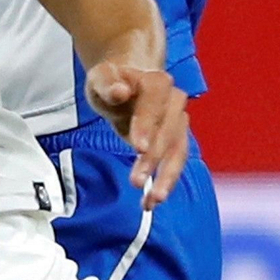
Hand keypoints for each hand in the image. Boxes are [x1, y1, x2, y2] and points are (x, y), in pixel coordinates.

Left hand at [85, 62, 190, 208]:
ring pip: (178, 152)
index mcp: (156, 82)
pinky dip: (164, 183)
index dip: (148, 125)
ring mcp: (178, 122)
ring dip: (166, 177)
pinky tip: (150, 202)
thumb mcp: (101, 78)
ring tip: (152, 200)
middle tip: (136, 181)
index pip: (155, 103)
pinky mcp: (176, 142)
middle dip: (153, 158)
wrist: (127, 85)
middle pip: (168, 132)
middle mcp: (174, 101)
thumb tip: (120, 91)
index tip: (138, 147)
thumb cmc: (112, 82)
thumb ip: (107, 83)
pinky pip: (174, 164)